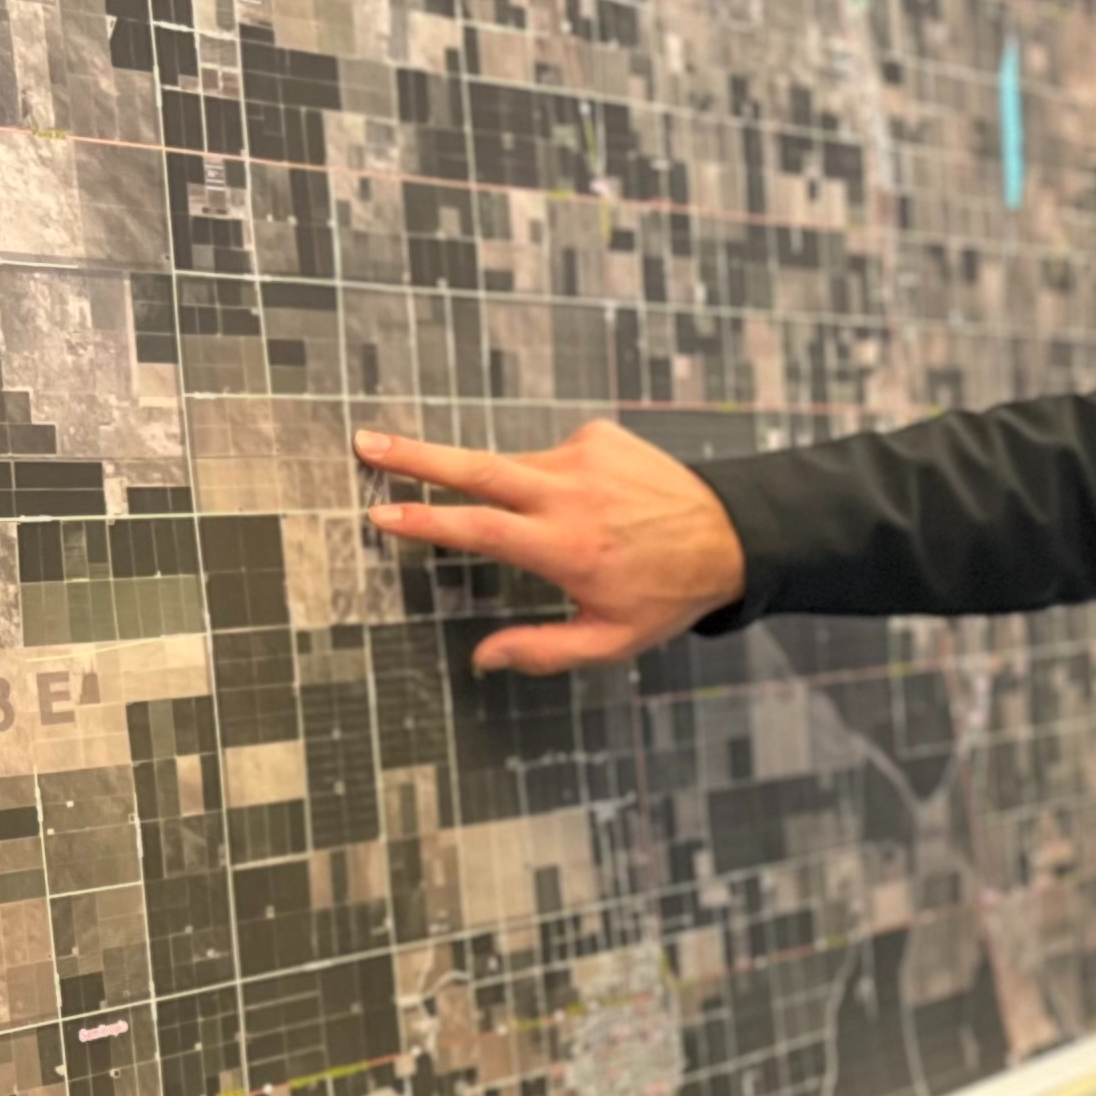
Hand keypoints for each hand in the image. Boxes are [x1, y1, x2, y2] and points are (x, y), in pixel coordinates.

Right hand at [353, 419, 748, 674]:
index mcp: (566, 548)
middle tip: (365, 442)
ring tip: (568, 530)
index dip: (425, 522)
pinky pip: (556, 458)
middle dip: (415, 455)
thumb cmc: (665, 595)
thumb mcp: (611, 640)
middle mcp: (570, 494)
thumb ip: (543, 650)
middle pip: (476, 467)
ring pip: (516, 468)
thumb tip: (481, 660)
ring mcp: (584, 456)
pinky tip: (597, 507)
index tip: (381, 515)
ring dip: (511, 493)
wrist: (730, 536)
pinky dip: (558, 481)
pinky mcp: (599, 434)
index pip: (478, 529)